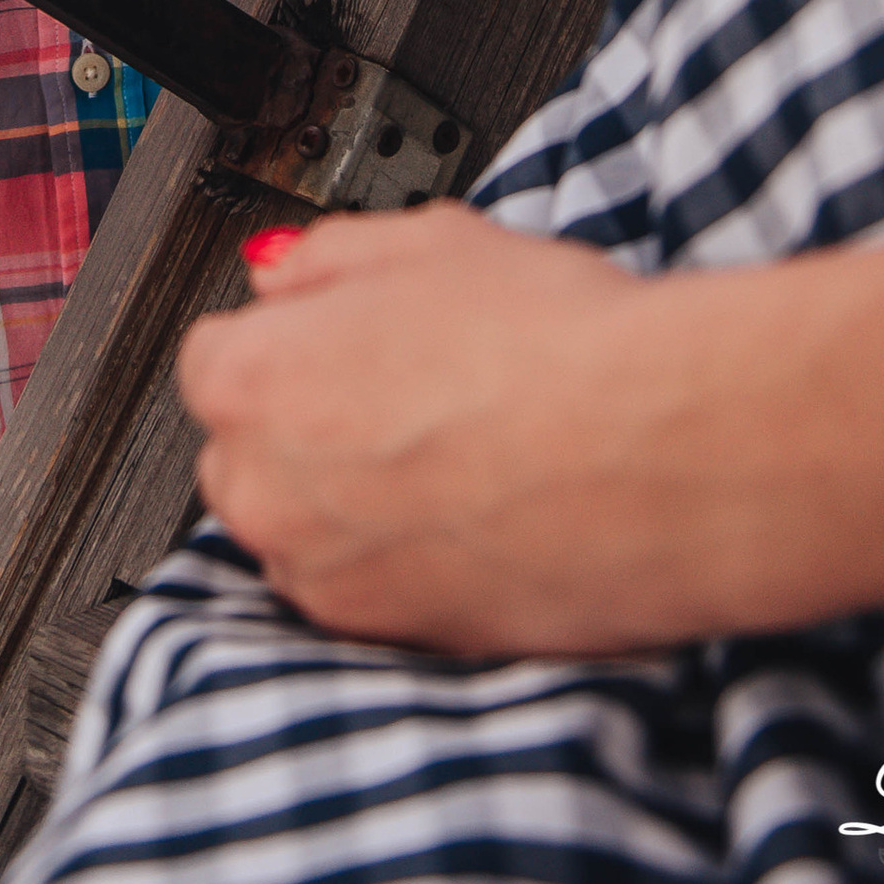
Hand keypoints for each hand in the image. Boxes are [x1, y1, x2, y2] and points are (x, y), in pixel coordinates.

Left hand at [181, 207, 684, 656]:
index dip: (286, 342)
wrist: (667, 455)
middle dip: (304, 427)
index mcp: (256, 382)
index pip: (215, 360)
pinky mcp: (397, 642)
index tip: (334, 340)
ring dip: (348, 504)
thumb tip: (283, 274)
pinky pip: (366, 595)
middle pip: (249, 454)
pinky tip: (478, 513)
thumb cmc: (559, 347)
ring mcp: (329, 581)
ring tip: (453, 456)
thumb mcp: (431, 241)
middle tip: (404, 394)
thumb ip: (326, 258)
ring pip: (305, 532)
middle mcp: (269, 493)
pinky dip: (401, 563)